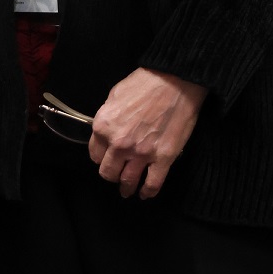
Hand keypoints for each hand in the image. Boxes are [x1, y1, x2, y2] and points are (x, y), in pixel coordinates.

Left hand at [89, 68, 207, 198]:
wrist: (177, 80)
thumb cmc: (147, 82)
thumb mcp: (115, 94)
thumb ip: (108, 116)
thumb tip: (109, 129)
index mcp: (104, 127)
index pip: (95, 155)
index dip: (102, 157)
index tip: (108, 158)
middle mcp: (118, 144)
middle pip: (108, 172)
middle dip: (112, 174)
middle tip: (118, 173)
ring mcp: (141, 153)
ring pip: (128, 182)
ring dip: (127, 188)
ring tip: (129, 190)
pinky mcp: (163, 158)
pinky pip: (152, 184)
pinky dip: (148, 192)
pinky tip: (145, 193)